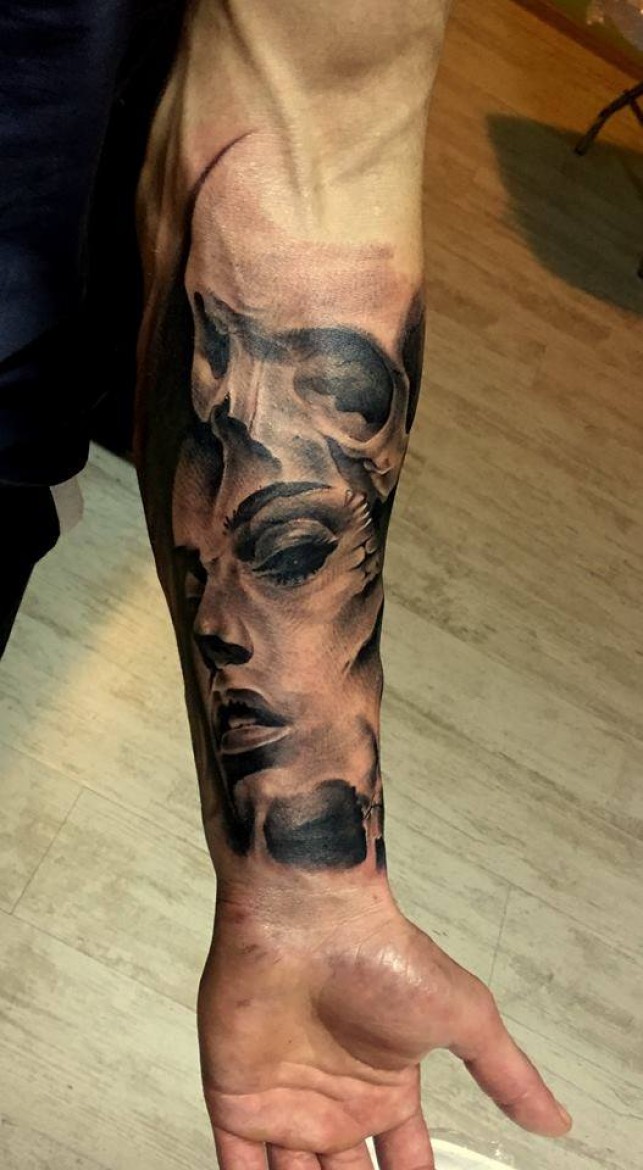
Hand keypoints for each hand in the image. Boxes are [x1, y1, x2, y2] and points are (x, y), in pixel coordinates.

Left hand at [197, 887, 570, 1168]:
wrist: (306, 919)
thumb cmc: (382, 954)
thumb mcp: (463, 1015)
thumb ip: (504, 1073)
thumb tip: (555, 1118)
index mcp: (386, 1086)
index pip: (403, 1161)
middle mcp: (335, 1099)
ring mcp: (284, 1101)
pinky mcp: (236, 1099)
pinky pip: (238, 1167)